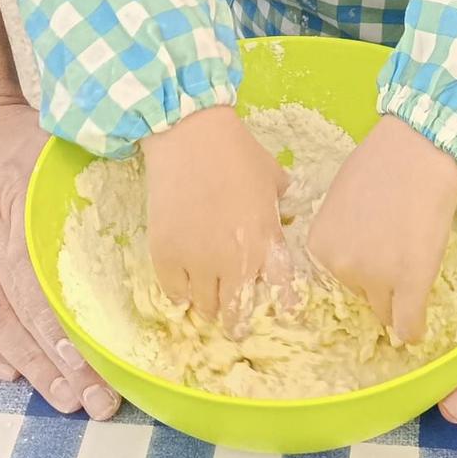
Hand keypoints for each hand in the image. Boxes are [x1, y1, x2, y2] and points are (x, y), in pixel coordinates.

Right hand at [0, 96, 117, 418]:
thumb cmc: (20, 137)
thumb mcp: (64, 142)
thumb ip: (106, 169)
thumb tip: (166, 198)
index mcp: (19, 198)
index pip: (47, 276)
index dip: (73, 325)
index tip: (108, 362)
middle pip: (24, 310)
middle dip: (63, 363)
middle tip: (98, 401)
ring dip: (28, 366)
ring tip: (65, 399)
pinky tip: (7, 373)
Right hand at [141, 107, 287, 330]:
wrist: (190, 137)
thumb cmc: (237, 152)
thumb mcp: (273, 178)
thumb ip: (283, 205)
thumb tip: (290, 211)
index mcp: (266, 244)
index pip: (282, 295)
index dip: (281, 307)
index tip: (275, 310)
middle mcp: (235, 262)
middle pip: (237, 314)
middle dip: (237, 321)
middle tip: (233, 321)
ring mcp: (198, 263)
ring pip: (205, 308)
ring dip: (208, 306)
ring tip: (206, 299)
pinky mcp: (166, 257)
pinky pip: (174, 293)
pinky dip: (179, 292)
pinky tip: (183, 282)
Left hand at [308, 117, 456, 342]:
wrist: (418, 150)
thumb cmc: (379, 164)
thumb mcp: (341, 201)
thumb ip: (342, 236)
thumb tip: (355, 256)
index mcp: (320, 248)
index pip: (337, 280)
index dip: (359, 271)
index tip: (374, 264)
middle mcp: (342, 268)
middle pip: (360, 295)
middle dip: (378, 283)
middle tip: (398, 256)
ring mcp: (377, 278)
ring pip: (386, 310)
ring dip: (398, 301)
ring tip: (413, 274)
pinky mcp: (412, 283)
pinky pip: (409, 325)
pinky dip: (412, 330)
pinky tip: (417, 330)